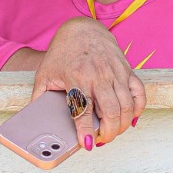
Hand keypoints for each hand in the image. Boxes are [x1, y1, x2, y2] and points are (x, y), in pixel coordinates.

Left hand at [33, 17, 144, 147]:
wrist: (82, 29)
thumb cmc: (63, 53)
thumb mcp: (44, 74)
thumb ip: (39, 97)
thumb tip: (34, 120)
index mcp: (76, 77)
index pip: (83, 110)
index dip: (86, 130)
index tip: (88, 143)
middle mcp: (98, 75)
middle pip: (110, 112)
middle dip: (109, 133)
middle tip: (101, 140)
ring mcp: (115, 72)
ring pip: (127, 106)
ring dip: (122, 125)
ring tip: (113, 132)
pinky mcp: (126, 70)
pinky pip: (139, 94)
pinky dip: (138, 109)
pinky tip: (131, 119)